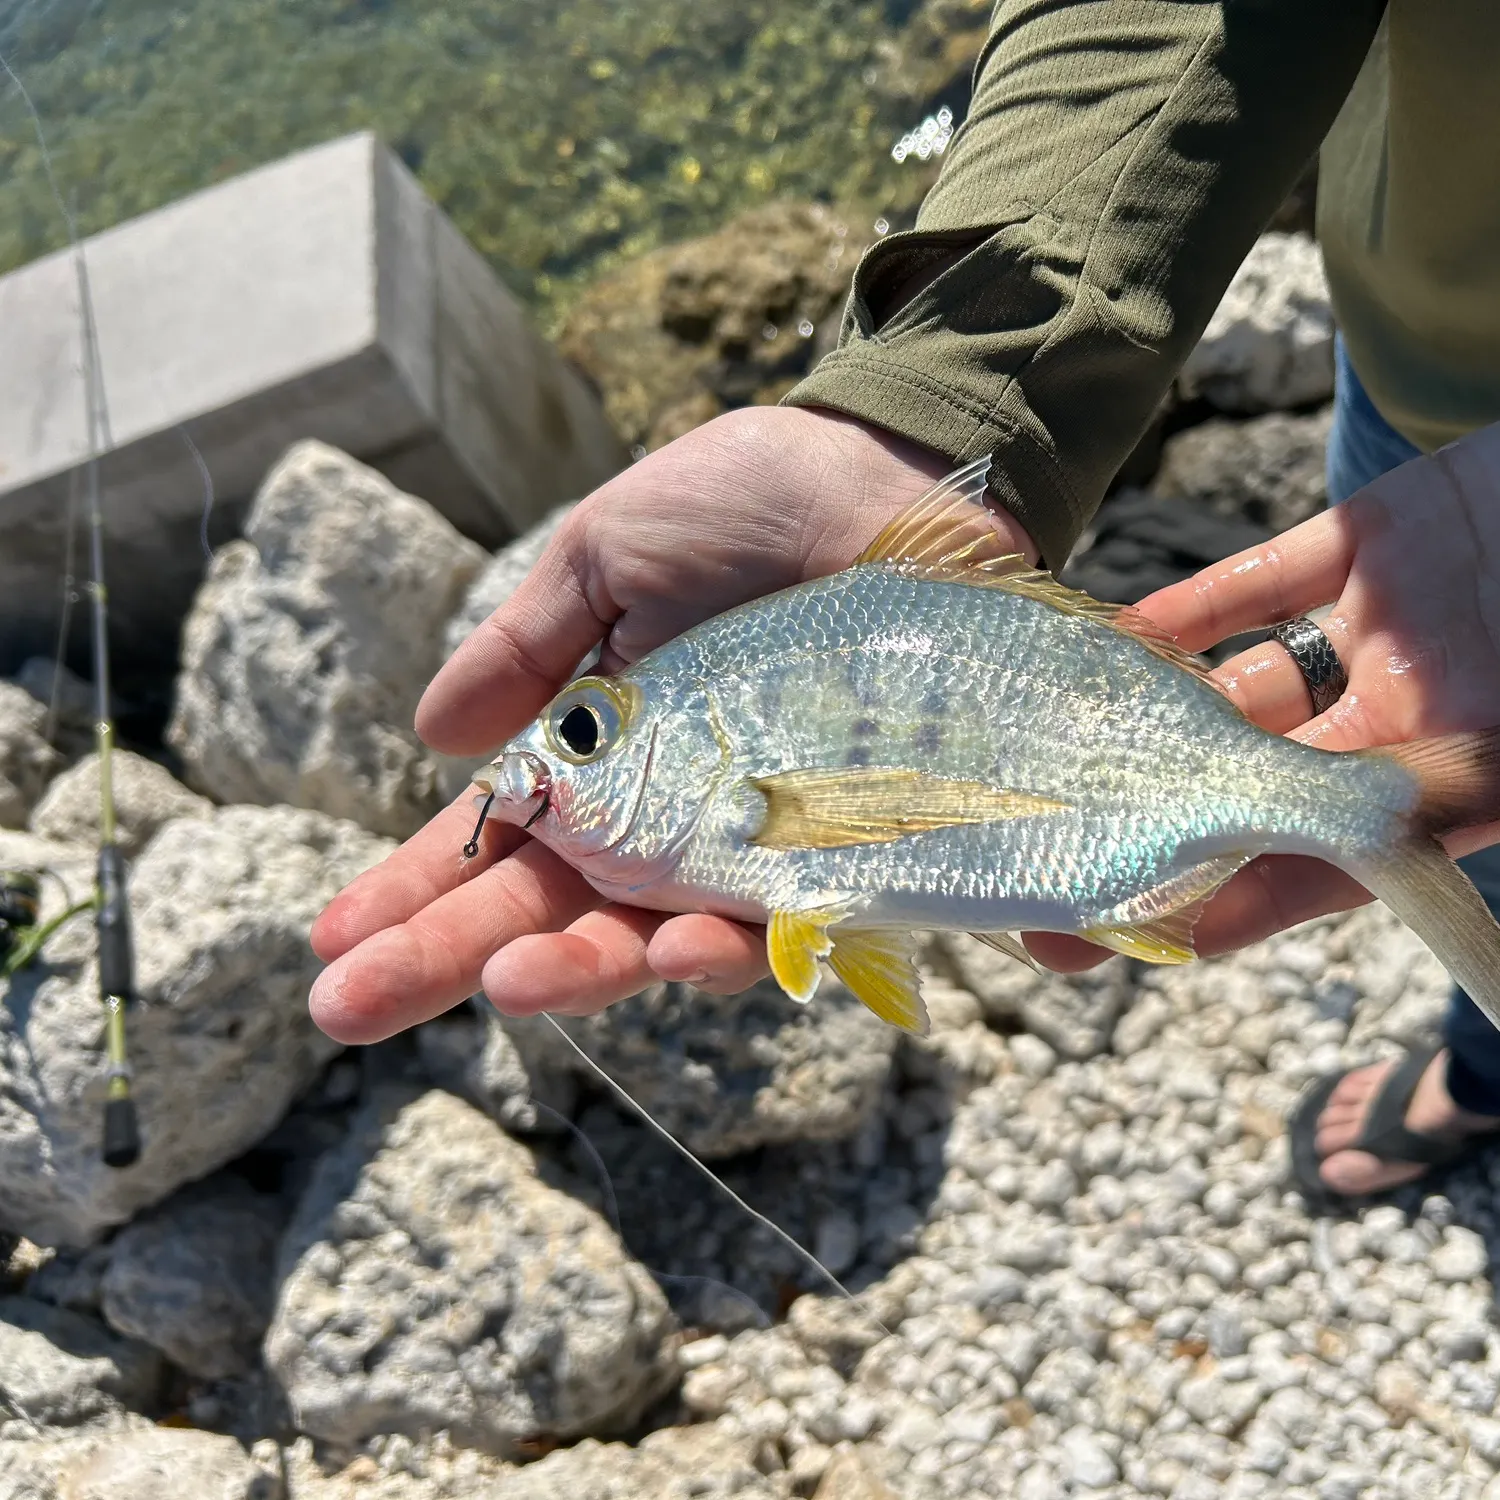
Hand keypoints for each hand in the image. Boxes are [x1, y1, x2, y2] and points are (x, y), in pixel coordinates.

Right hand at [308, 406, 1035, 1042]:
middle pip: (548, 911)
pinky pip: (781, 919)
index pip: (491, 837)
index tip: (328, 944)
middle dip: (447, 961)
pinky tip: (678, 952)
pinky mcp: (839, 847)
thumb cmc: (747, 505)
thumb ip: (525, 648)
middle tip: (347, 1008)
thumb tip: (428, 736)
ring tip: (507, 984)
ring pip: (653, 938)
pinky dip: (729, 944)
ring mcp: (748, 840)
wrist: (897, 479)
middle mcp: (662, 814)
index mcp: (596, 749)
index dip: (411, 892)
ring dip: (580, 972)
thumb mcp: (606, 556)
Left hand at [1029, 419, 1499, 973]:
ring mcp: (1390, 631)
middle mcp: (1413, 720)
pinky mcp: (1378, 541)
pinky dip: (1191, 607)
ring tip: (1050, 743)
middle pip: (1255, 788)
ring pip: (1248, 685)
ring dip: (1155, 713)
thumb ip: (1455, 789)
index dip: (1218, 908)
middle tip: (1028, 868)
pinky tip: (1109, 634)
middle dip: (1149, 826)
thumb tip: (1379, 840)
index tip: (1108, 939)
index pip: (1321, 867)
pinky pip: (1265, 581)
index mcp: (1462, 784)